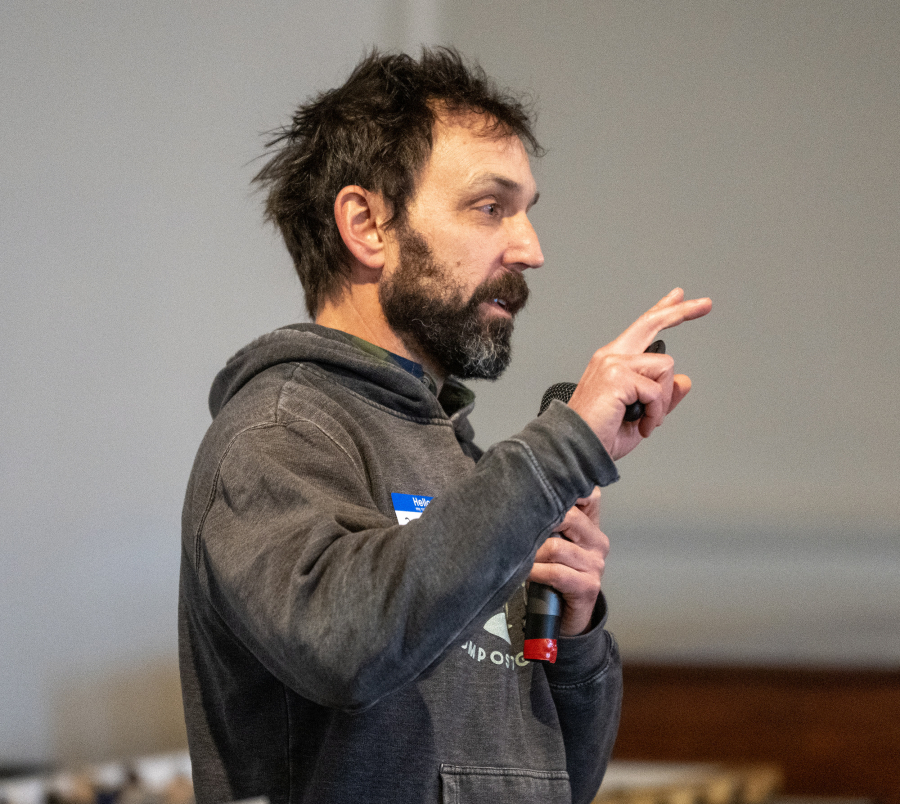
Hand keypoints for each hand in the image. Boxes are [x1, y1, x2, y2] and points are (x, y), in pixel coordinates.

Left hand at [528, 487, 607, 636]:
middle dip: (538, 521)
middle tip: (515, 525)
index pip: (588, 495)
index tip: (537, 490)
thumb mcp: (551, 542)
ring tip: (516, 555)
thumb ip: (546, 520)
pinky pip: (556, 572)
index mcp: (591, 526)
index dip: (565, 489)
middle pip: (568, 517)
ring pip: (556, 547)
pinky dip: (534, 571)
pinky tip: (523, 573)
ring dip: (531, 552)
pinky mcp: (588, 586)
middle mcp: (598, 542)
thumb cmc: (553, 573)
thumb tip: (518, 494)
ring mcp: (596, 565)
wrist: (565, 616)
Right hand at [567, 288, 711, 459]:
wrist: (576, 448)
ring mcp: (613, 364)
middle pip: (651, 323)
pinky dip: (655, 413)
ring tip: (646, 419)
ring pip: (665, 367)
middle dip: (681, 312)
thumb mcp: (642, 414)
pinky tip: (641, 424)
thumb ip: (663, 396)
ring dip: (663, 399)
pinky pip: (656, 391)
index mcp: (612, 361)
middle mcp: (610, 357)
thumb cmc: (599, 434)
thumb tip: (684, 381)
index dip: (663, 310)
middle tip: (706, 304)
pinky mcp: (617, 377)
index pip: (641, 327)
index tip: (680, 296)